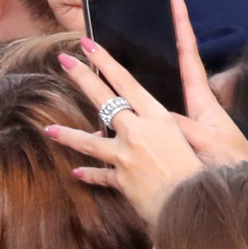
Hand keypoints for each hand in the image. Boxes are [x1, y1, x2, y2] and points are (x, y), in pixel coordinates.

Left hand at [49, 38, 209, 221]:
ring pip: (89, 142)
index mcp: (157, 117)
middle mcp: (137, 132)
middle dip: (82, 77)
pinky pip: (100, 176)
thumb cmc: (199, 169)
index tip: (87, 45)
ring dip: (67, 135)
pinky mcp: (121, 180)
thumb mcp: (187, 137)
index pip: (125, 81)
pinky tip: (77, 172)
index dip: (104, 61)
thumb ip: (162, 126)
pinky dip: (89, 174)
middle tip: (63, 60)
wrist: (194, 203)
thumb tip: (143, 121)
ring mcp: (125, 156)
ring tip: (49, 129)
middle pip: (103, 100)